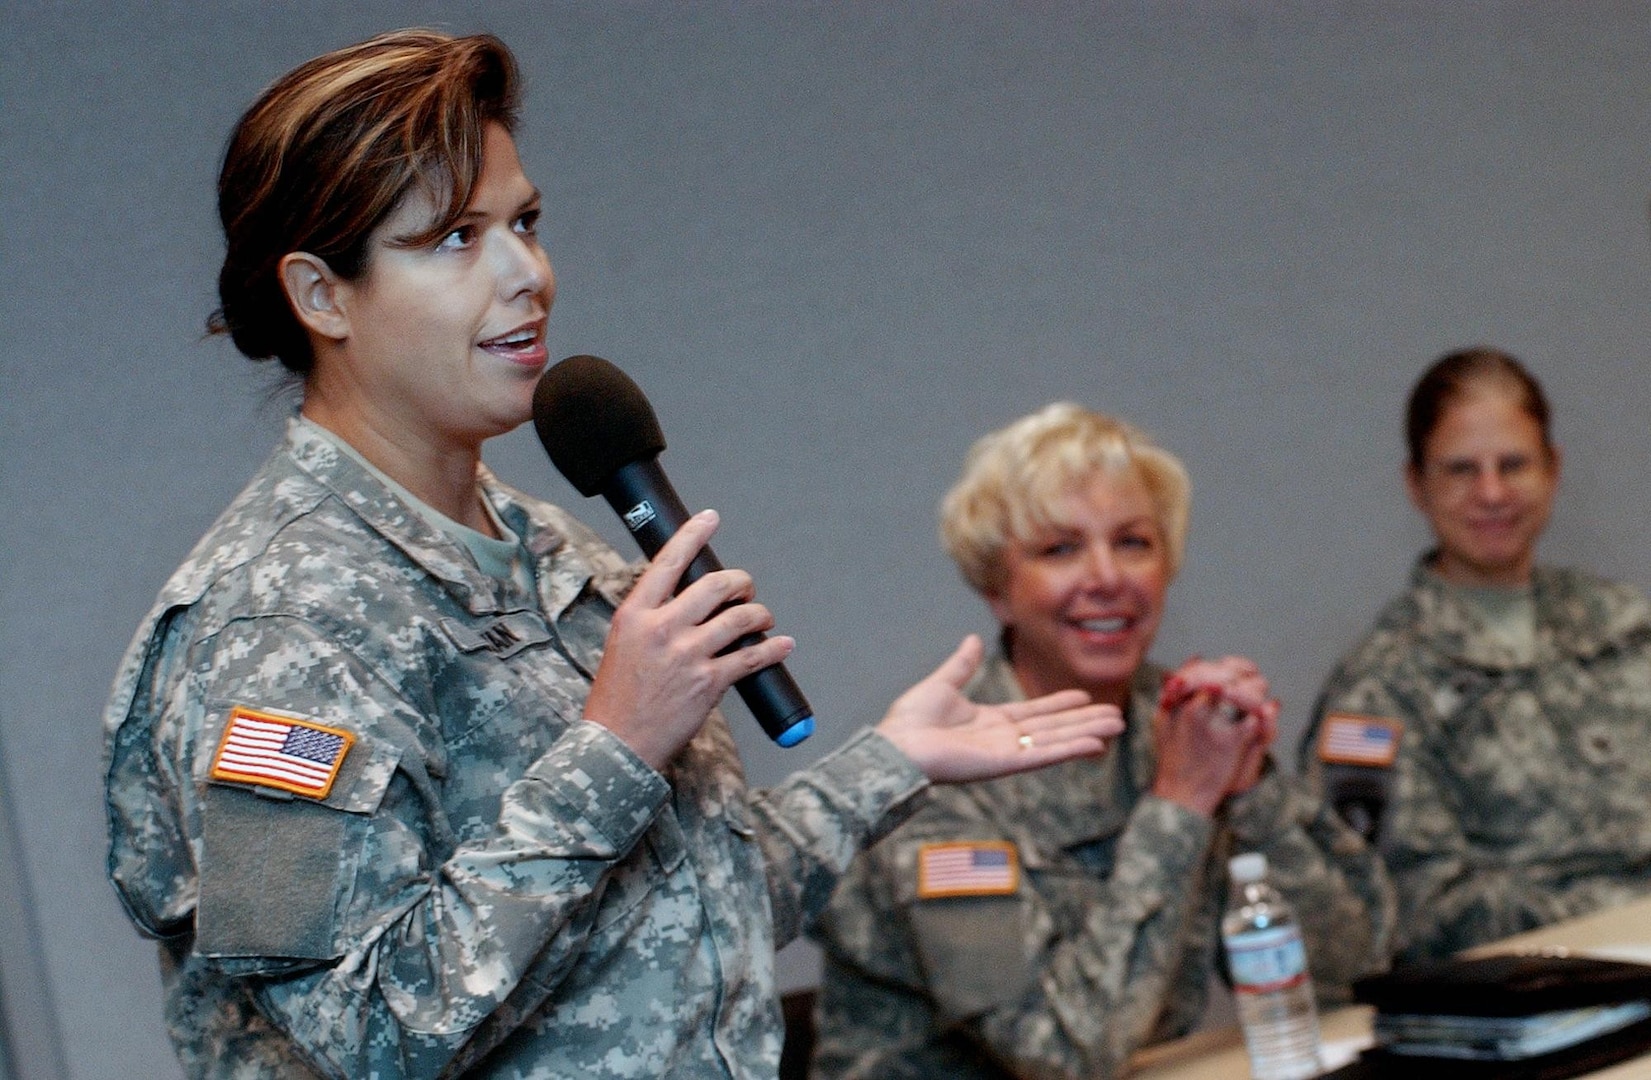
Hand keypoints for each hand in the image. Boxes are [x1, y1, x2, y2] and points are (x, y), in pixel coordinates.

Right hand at [583, 510, 793, 770]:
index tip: (710, 519)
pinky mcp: (708, 683)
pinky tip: (783, 645)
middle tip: (745, 589)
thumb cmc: (617, 697)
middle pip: (715, 585)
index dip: (693, 536)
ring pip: (739, 619)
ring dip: (759, 614)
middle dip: (740, 582)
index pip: (668, 563)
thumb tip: (688, 602)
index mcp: (636, 614)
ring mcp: (687, 655)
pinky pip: (751, 658)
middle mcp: (662, 629)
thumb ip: (652, 620)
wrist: (617, 744)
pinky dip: (773, 649)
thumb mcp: (623, 644)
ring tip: (763, 619)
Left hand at [875, 635, 1122, 782]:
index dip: (1060, 705)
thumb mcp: (942, 684)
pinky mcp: (1004, 764)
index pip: (1034, 713)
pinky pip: (1043, 755)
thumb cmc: (910, 721)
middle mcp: (1002, 739)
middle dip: (1083, 721)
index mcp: (989, 721)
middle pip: (1053, 728)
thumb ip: (962, 665)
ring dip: (1086, 734)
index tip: (1084, 696)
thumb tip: (972, 639)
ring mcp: (1006, 753)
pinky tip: (1094, 744)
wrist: (896, 744)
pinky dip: (1069, 750)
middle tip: (1115, 716)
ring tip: (1116, 727)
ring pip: (1055, 741)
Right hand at [1151, 655, 1280, 812]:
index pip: (1205, 666)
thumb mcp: (1164, 719)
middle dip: (1242, 672)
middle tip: (1250, 676)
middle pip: (1228, 675)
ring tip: (1256, 697)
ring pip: (1245, 692)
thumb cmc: (1172, 757)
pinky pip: (1255, 717)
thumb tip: (1196, 657)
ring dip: (1254, 691)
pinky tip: (1261, 715)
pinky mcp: (1234, 741)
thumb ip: (1177, 688)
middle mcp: (1196, 708)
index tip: (1231, 667)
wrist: (1182, 793)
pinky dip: (1262, 714)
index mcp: (1179, 700)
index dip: (1224, 664)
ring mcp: (1215, 724)